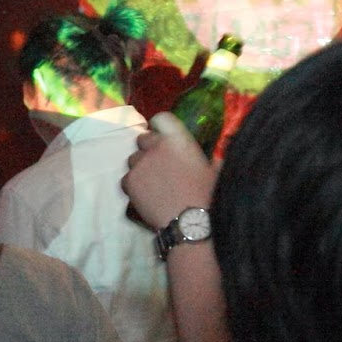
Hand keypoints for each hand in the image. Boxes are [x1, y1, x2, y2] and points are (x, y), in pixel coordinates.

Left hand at [122, 112, 216, 229]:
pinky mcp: (130, 181)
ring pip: (133, 160)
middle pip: (143, 139)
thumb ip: (205, 156)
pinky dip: (134, 186)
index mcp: (178, 138)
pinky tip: (146, 197)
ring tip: (153, 185)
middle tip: (160, 166)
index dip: (161, 128)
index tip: (164, 139)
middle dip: (149, 150)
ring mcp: (140, 163)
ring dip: (141, 168)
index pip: (161, 118)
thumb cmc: (208, 195)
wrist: (191, 223)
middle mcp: (156, 146)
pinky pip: (127, 179)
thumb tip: (214, 157)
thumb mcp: (214, 169)